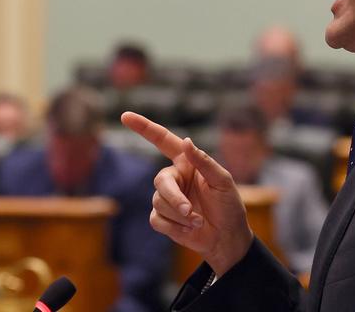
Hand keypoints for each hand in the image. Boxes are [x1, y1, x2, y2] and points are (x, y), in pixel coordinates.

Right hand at [121, 111, 253, 275]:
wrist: (227, 237)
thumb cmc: (229, 205)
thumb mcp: (223, 181)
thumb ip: (204, 161)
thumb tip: (186, 141)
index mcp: (187, 162)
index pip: (163, 140)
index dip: (144, 127)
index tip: (125, 116)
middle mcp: (174, 177)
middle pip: (160, 181)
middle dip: (174, 197)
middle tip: (189, 211)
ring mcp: (166, 198)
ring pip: (158, 202)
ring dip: (179, 215)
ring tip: (198, 221)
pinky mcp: (162, 218)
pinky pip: (157, 219)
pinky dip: (174, 227)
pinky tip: (190, 229)